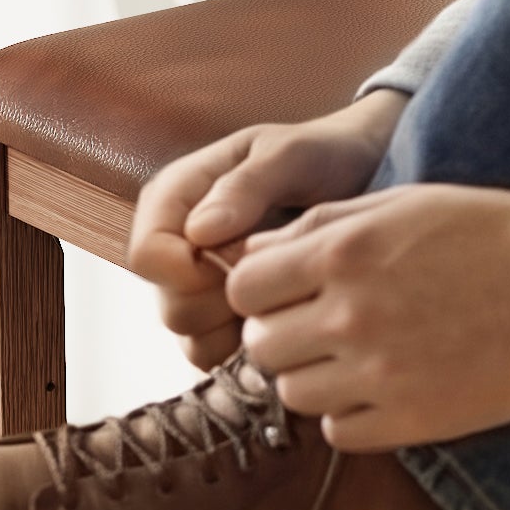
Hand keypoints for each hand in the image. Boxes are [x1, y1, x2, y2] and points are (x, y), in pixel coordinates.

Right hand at [126, 89, 410, 368]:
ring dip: (241, 330)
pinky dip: (252, 348)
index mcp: (173, 199)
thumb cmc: (324, 155)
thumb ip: (245, 187)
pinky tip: (289, 317)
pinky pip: (219, 354)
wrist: (362, 175)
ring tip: (287, 295)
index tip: (241, 262)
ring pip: (192, 339)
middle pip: (171, 308)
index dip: (190, 272)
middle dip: (225, 305)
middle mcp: (176, 246)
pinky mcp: (224, 316)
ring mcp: (198, 286)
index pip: (147, 257)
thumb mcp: (290, 156)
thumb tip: (199, 232)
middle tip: (276, 279)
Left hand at [225, 180, 509, 449]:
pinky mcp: (415, 418)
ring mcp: (382, 371)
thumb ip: (321, 226)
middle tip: (326, 331)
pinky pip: (341, 432)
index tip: (292, 294)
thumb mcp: (403, 203)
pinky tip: (388, 390)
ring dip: (316, 379)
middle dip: (283, 338)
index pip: (244, 287)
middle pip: (261, 346)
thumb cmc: (497, 231)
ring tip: (362, 360)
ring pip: (295, 394)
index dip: (262, 292)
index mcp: (343, 251)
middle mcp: (351, 313)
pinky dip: (353, 416)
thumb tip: (251, 255)